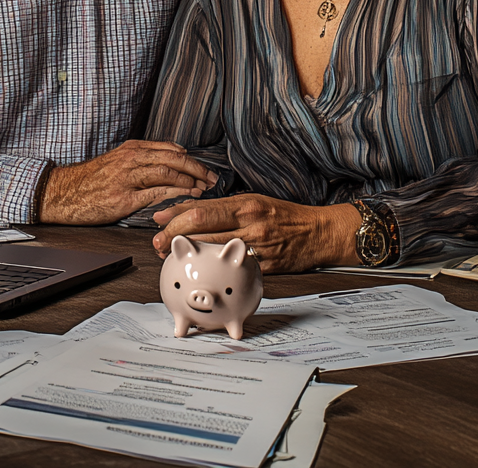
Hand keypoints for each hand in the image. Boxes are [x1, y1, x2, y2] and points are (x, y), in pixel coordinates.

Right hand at [38, 140, 217, 224]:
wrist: (64, 193)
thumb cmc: (90, 180)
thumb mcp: (116, 161)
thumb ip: (140, 161)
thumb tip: (167, 163)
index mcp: (131, 149)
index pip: (169, 149)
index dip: (190, 159)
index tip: (203, 167)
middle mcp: (131, 159)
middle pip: (173, 159)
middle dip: (196, 168)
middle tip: (211, 177)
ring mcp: (128, 178)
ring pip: (167, 172)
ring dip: (189, 180)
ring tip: (203, 187)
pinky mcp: (124, 198)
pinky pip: (155, 193)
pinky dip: (174, 193)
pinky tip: (185, 197)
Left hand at [151, 194, 362, 273]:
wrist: (318, 233)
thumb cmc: (284, 216)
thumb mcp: (255, 202)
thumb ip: (225, 209)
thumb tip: (190, 211)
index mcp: (245, 204)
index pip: (201, 210)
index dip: (175, 216)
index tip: (158, 220)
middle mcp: (249, 224)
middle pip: (201, 229)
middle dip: (173, 237)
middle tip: (158, 244)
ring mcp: (257, 247)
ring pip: (213, 251)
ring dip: (190, 255)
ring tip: (173, 257)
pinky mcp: (264, 268)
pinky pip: (234, 270)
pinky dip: (215, 272)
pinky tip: (203, 274)